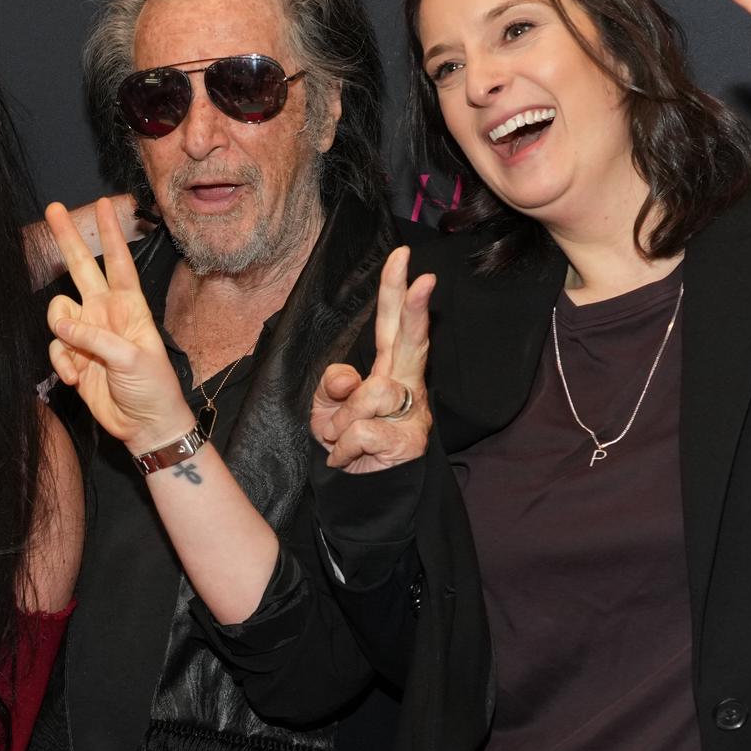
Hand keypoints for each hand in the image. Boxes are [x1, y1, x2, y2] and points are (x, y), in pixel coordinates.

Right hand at [43, 199, 195, 454]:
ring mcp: (88, 334)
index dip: (110, 234)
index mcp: (129, 307)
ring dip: (61, 333)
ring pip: (59, 313)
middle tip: (54, 209)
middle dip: (68, 239)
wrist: (145, 426)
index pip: (117, 263)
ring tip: (77, 361)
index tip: (104, 204)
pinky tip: (75, 380)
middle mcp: (105, 313)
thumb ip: (95, 338)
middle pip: (82, 269)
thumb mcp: (132, 360)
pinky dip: (61, 364)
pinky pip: (55, 348)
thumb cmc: (153, 389)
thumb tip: (61, 323)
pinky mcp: (74, 357)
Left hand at [310, 246, 433, 473]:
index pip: (391, 324)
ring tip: (340, 440)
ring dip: (340, 423)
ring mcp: (413, 413)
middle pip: (411, 340)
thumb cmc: (347, 443)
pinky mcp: (410, 441)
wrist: (360, 492)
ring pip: (369, 395)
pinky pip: (361, 432)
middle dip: (414, 307)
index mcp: (387, 369)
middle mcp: (406, 385)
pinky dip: (342, 448)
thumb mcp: (327, 409)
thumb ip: (333, 385)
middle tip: (422, 277)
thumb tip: (348, 378)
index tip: (404, 257)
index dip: (396, 291)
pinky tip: (348, 458)